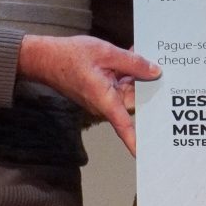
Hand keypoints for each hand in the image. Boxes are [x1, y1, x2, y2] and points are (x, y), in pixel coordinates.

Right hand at [18, 34, 159, 153]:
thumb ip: (133, 62)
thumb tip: (155, 71)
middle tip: (160, 67)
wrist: (44, 58)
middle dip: (146, 85)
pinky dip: (125, 73)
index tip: (147, 152)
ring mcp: (101, 99)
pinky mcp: (99, 91)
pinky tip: (132, 56)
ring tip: (144, 55)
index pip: (123, 126)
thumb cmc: (70, 56)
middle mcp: (103, 104)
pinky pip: (118, 85)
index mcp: (105, 99)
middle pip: (132, 101)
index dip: (136, 141)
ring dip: (135, 75)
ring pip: (126, 91)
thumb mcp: (106, 53)